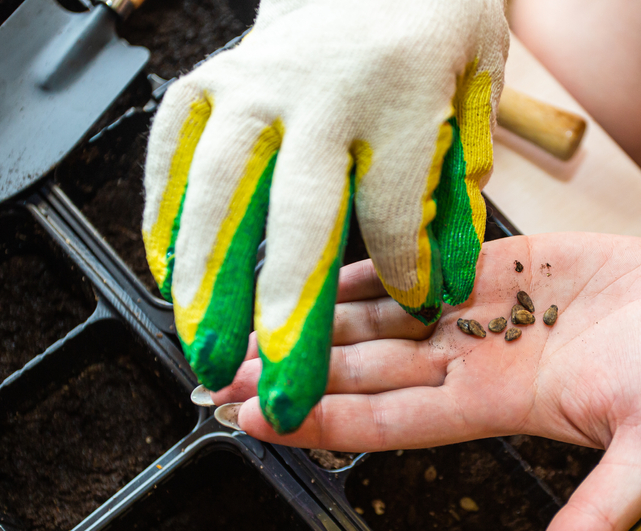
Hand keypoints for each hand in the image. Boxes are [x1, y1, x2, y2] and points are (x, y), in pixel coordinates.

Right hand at [141, 0, 508, 431]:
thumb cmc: (430, 22)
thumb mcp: (476, 90)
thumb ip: (461, 183)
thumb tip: (446, 274)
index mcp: (400, 97)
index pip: (395, 212)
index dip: (404, 272)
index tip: (411, 309)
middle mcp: (321, 95)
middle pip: (300, 216)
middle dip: (288, 312)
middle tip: (285, 385)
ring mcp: (255, 83)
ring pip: (221, 190)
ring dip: (208, 279)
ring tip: (205, 347)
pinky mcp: (211, 78)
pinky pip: (175, 148)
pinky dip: (165, 210)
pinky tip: (166, 268)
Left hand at [212, 232, 640, 530]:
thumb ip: (596, 520)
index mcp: (491, 406)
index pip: (385, 417)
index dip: (318, 418)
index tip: (253, 418)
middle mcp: (468, 362)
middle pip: (362, 366)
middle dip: (292, 368)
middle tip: (215, 368)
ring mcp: (476, 312)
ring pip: (376, 314)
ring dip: (314, 316)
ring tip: (248, 310)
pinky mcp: (493, 265)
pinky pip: (415, 262)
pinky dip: (365, 262)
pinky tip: (316, 260)